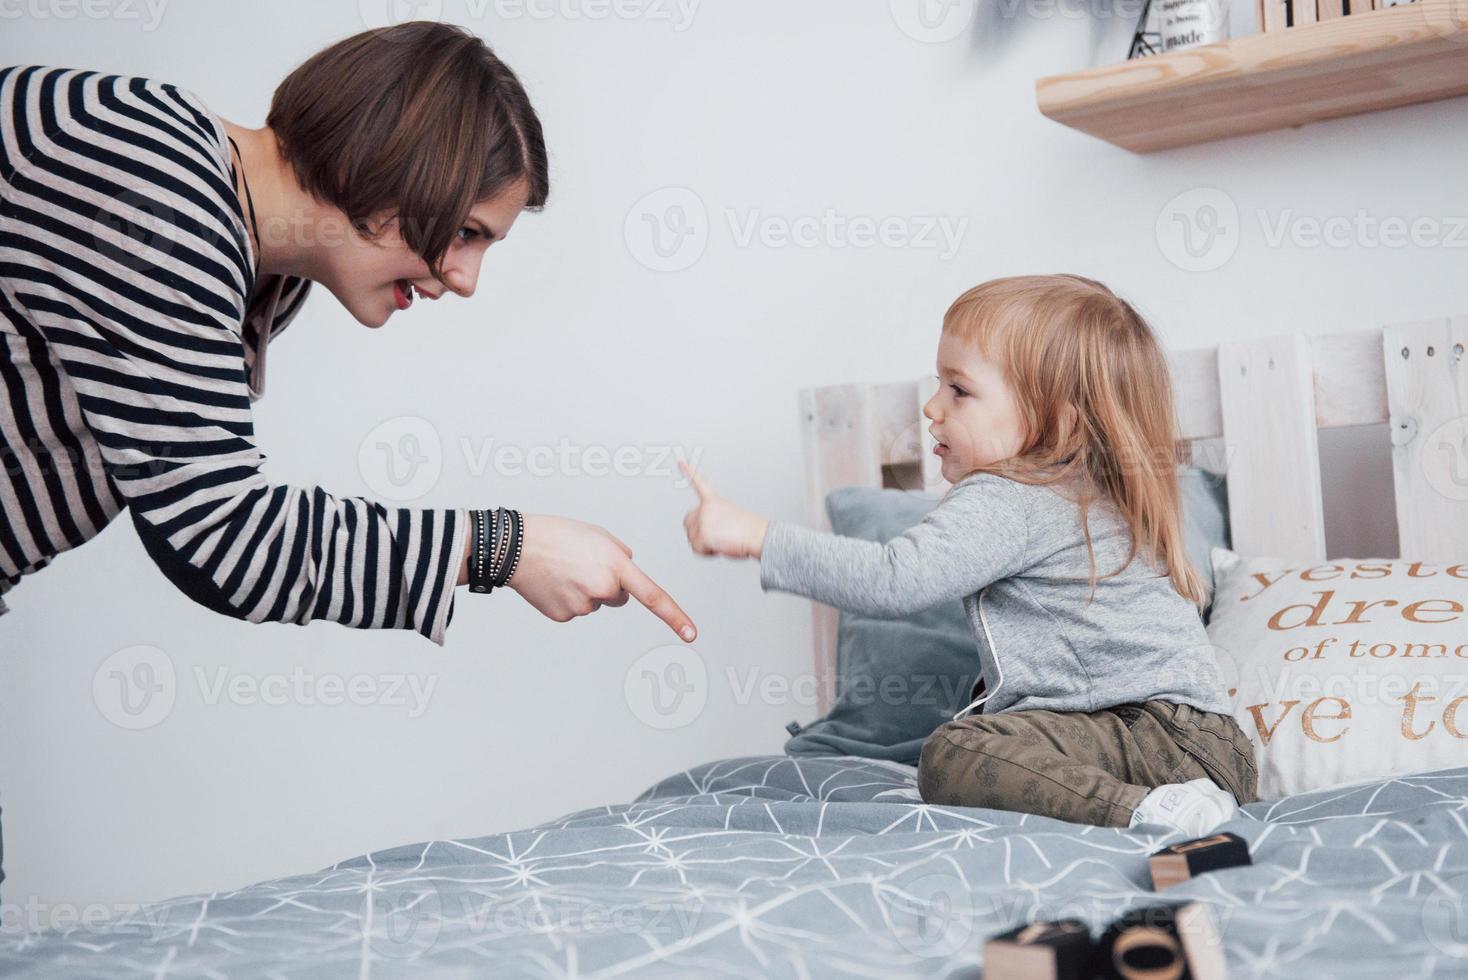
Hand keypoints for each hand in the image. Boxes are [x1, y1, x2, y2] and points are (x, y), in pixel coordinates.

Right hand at [508, 514, 696, 642]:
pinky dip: (567, 598)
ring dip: (585, 589)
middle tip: (584, 565)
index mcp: (616, 566)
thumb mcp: (599, 535)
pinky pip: (576, 609)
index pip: (653, 596)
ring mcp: (583, 607)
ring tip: (564, 569)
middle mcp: (603, 590)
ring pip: (595, 603)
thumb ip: (621, 555)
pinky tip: (554, 582)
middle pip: (619, 596)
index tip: (691, 634)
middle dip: (608, 584)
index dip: (675, 616)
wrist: (516, 547)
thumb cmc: (557, 534)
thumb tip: (628, 576)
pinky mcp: (565, 616)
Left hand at [680, 460, 769, 560]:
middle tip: (715, 536)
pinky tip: (719, 547)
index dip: (689, 472)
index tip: (681, 461)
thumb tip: (706, 537)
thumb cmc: (748, 530)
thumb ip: (713, 522)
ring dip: (704, 544)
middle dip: (697, 532)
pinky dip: (707, 552)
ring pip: (691, 538)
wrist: (758, 535)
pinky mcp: (703, 533)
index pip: (699, 484)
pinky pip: (697, 549)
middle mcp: (706, 508)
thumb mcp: (729, 519)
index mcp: (714, 501)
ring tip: (722, 541)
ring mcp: (703, 520)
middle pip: (687, 522)